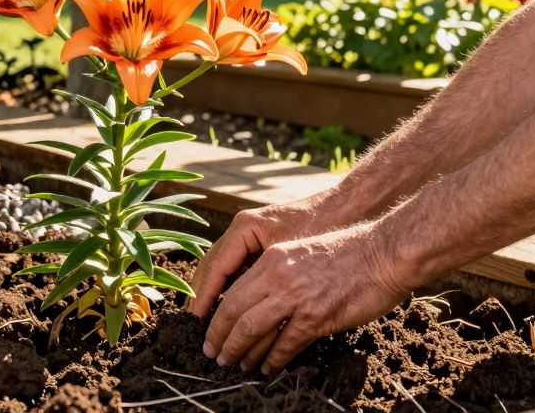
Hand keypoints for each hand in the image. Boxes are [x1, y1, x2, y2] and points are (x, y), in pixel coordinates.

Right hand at [187, 197, 329, 317]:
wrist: (343, 209)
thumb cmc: (321, 231)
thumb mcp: (292, 259)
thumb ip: (267, 282)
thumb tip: (245, 316)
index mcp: (245, 228)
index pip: (216, 266)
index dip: (204, 295)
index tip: (195, 319)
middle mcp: (241, 229)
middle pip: (210, 265)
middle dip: (200, 295)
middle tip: (192, 324)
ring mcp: (247, 234)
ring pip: (218, 266)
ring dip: (209, 292)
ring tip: (201, 319)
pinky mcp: (257, 241)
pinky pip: (233, 266)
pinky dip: (225, 286)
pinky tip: (224, 306)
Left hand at [200, 222, 411, 373]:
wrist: (384, 253)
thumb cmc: (348, 253)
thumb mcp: (301, 252)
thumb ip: (278, 272)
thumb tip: (258, 299)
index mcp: (272, 259)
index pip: (232, 291)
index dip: (216, 316)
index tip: (210, 331)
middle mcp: (278, 276)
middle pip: (234, 312)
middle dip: (220, 338)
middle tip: (213, 354)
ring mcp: (296, 297)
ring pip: (252, 330)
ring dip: (241, 352)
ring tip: (234, 364)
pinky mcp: (317, 317)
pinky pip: (285, 344)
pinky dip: (273, 360)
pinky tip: (267, 368)